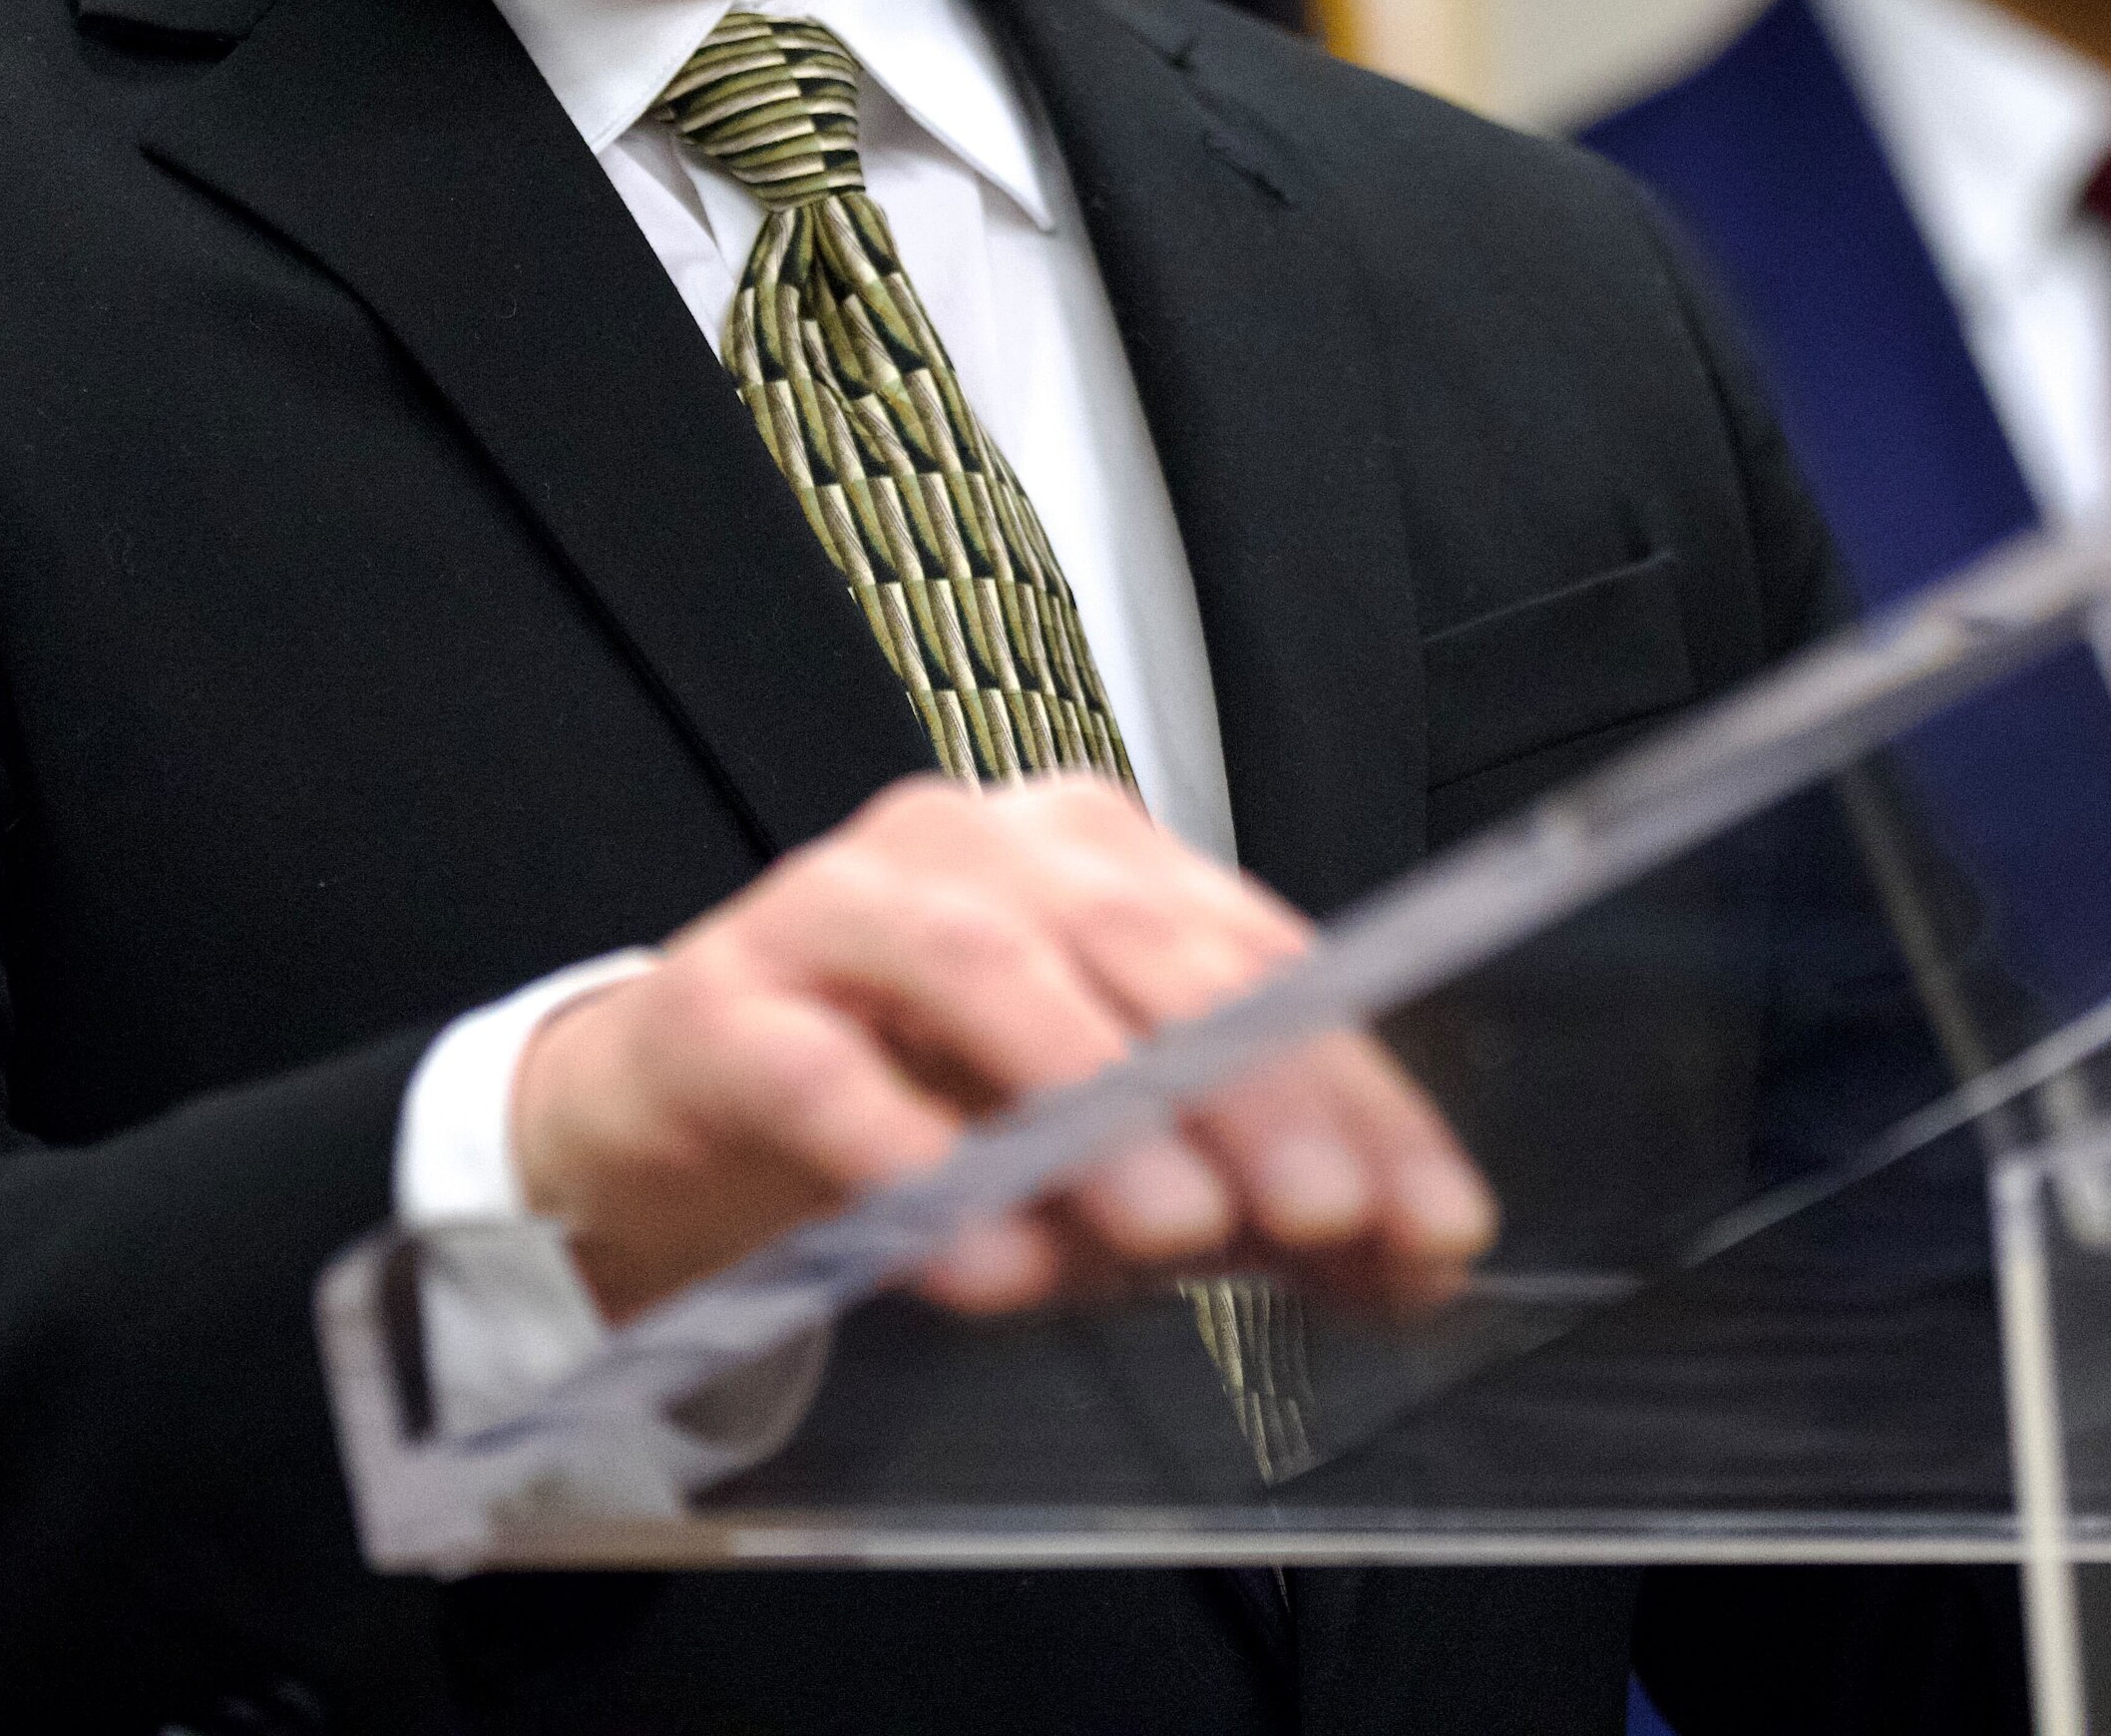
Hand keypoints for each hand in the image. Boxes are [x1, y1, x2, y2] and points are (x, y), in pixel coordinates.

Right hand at [506, 773, 1496, 1323]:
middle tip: (1320, 1214)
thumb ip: (1251, 1197)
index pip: (1259, 958)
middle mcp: (975, 845)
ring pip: (989, 972)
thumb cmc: (915, 1105)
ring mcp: (839, 906)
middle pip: (1141, 946)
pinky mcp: (721, 1003)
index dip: (1358, 1092)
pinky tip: (984, 1264)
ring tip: (1174, 1230)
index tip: (1432, 1221)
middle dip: (1250, 1087)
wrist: (678, 1117)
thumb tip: (1415, 1261)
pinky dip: (915, 1166)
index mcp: (1093, 853)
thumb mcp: (1104, 1156)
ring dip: (1096, 1106)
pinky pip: (825, 1076)